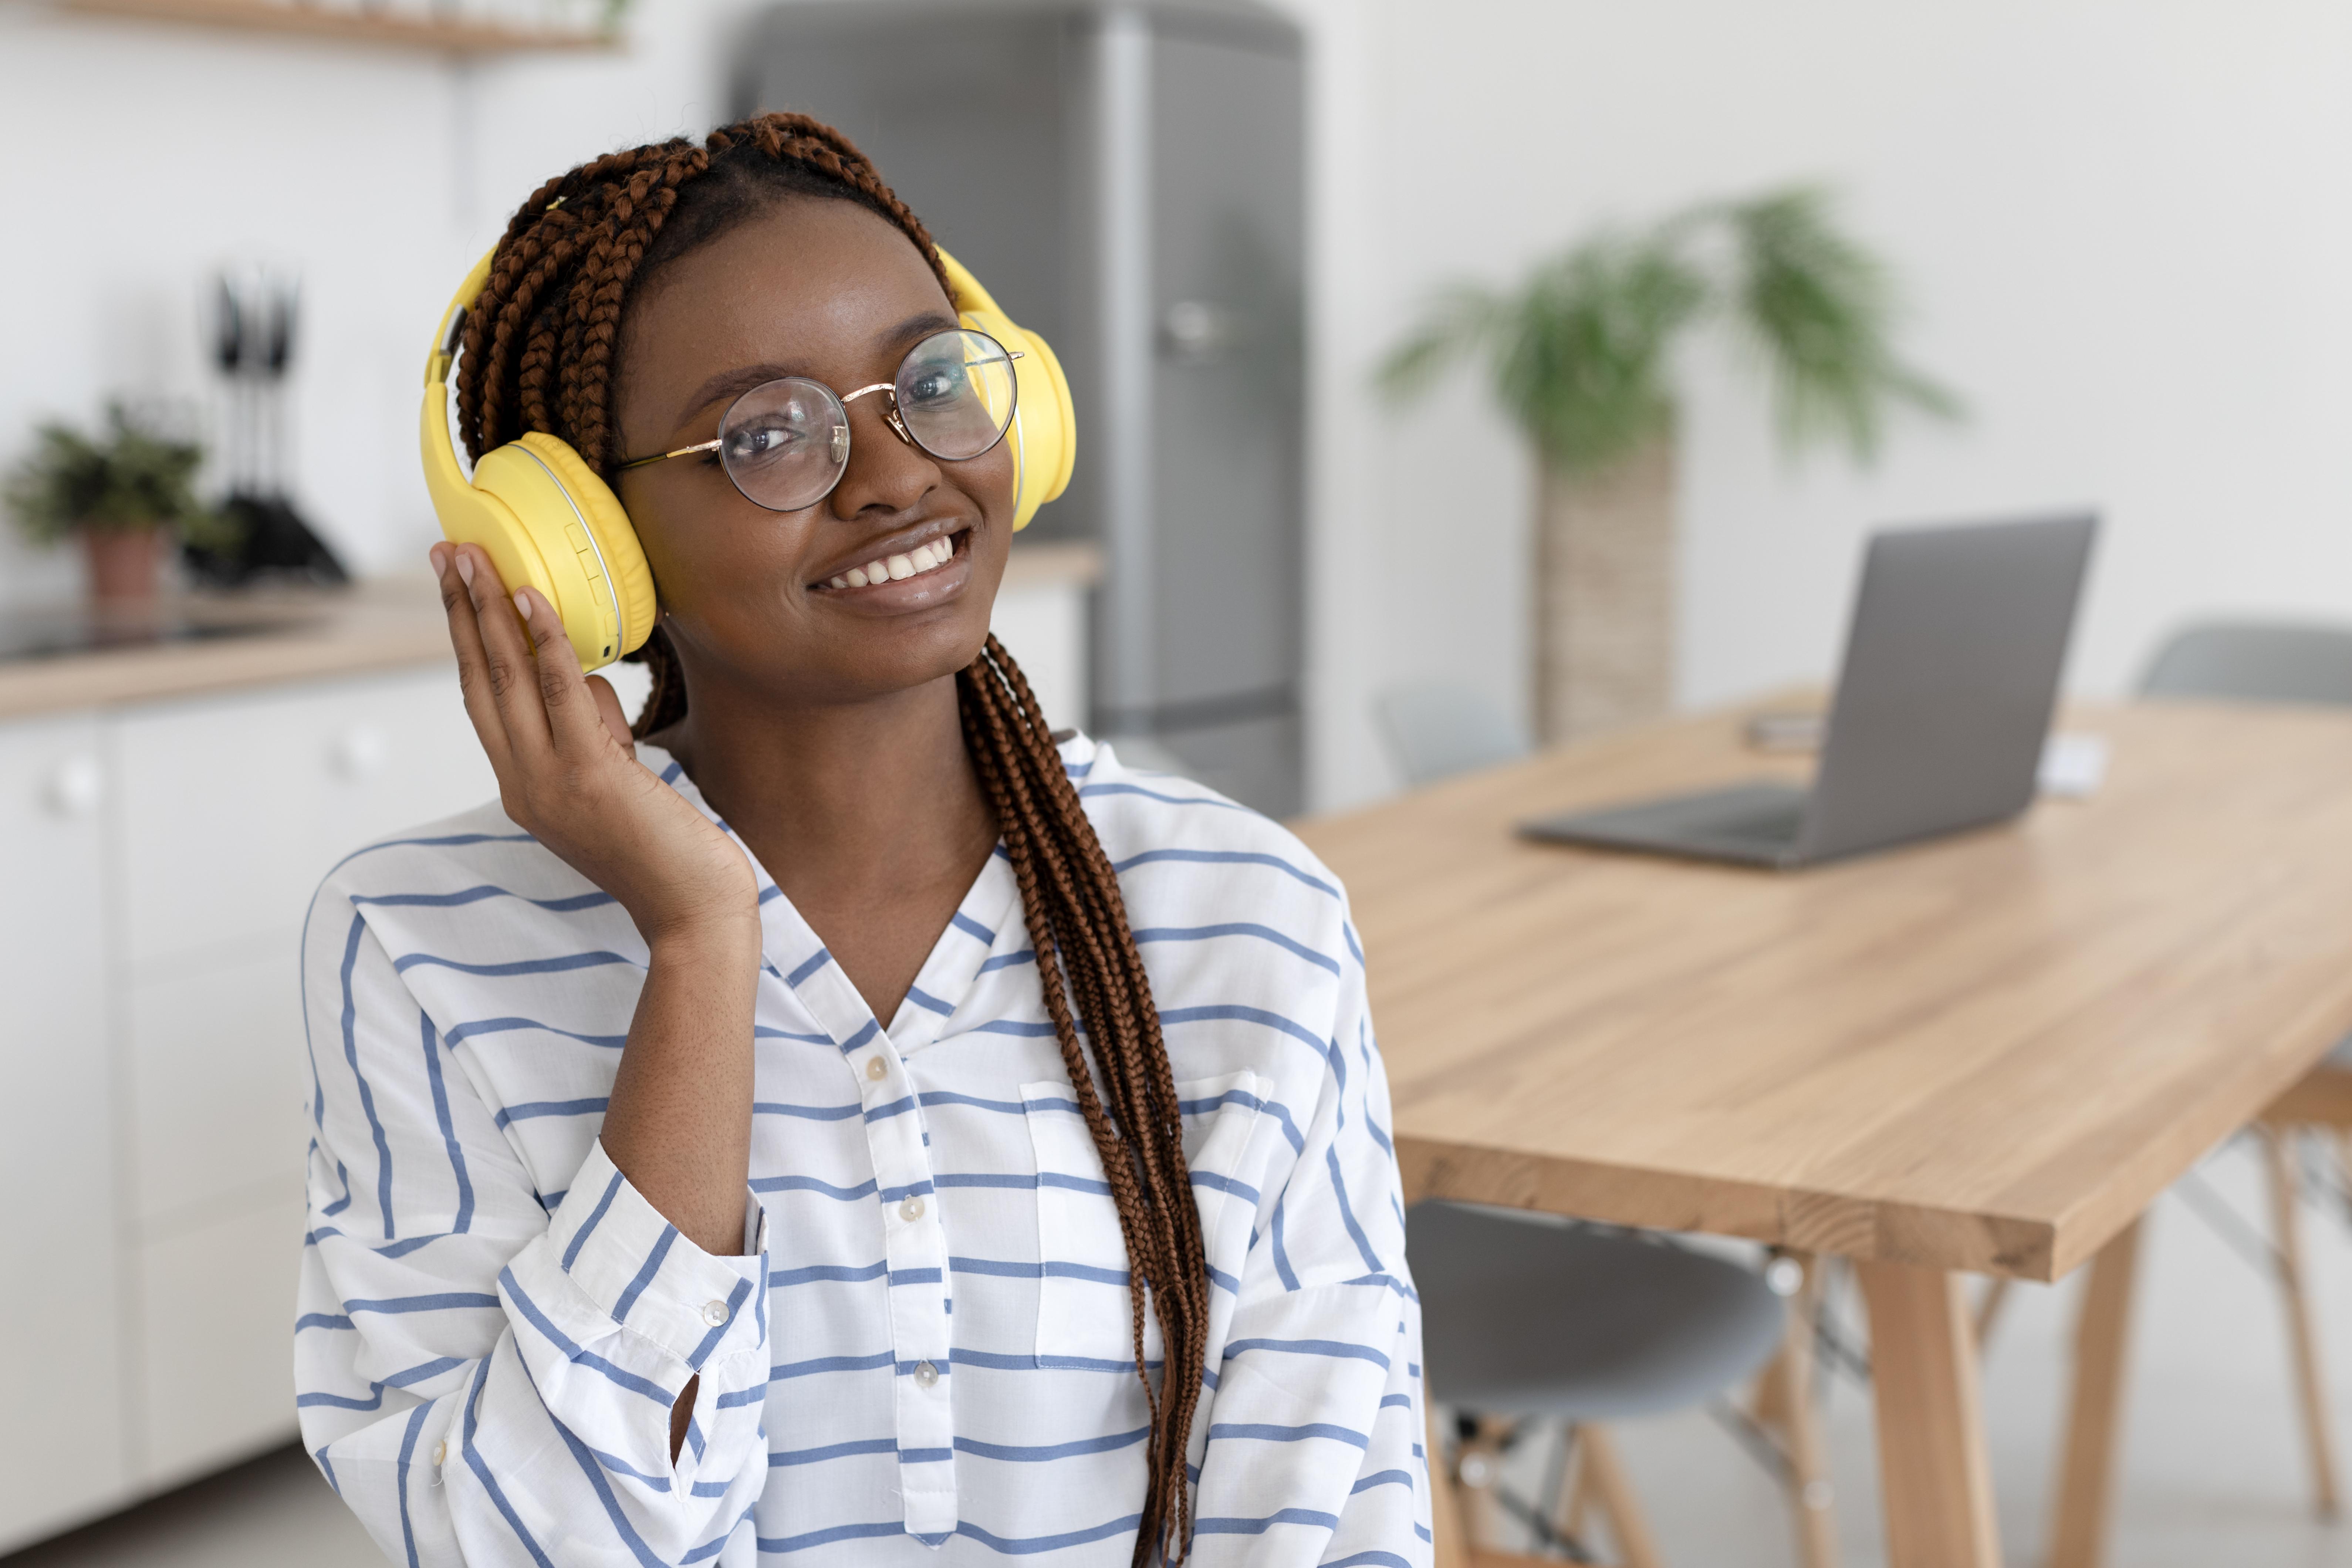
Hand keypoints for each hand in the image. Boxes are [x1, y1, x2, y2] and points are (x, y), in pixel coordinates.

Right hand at [431, 543, 758, 947]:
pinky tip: (533, 601)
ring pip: (506, 681)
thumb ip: (592, 734)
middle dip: (461, 613)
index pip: (482, 701)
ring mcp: (549, 784)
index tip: (456, 590)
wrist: (692, 911)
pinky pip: (559, 696)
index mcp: (524, 788)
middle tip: (447, 553)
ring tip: (477, 558)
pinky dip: (545, 644)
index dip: (465, 642)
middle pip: (479, 682)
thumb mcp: (615, 781)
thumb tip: (583, 680)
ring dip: (488, 614)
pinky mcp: (590, 778)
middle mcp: (523, 785)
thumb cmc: (665, 849)